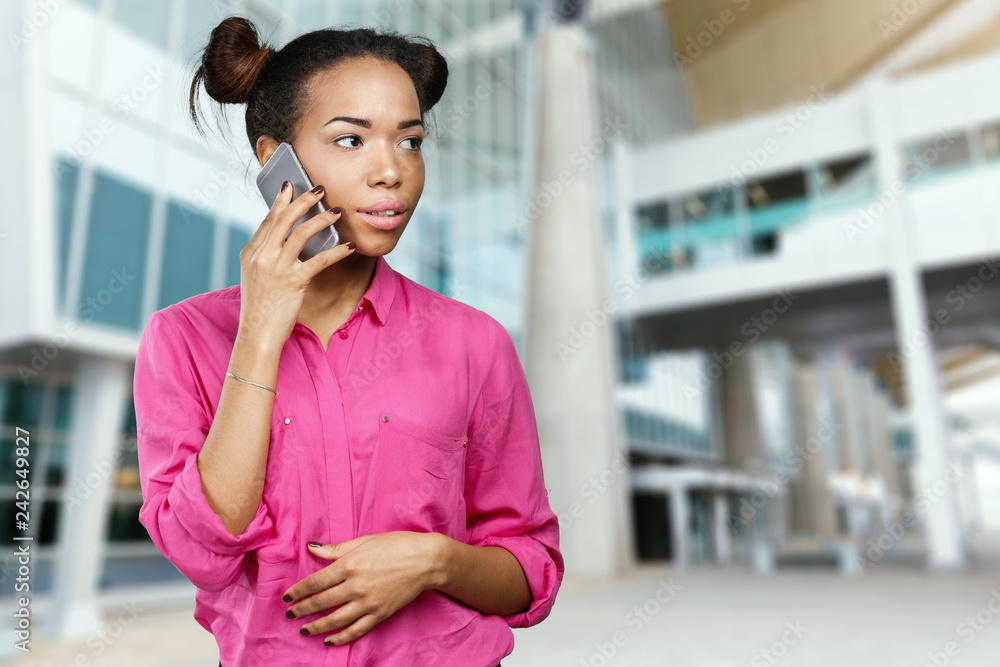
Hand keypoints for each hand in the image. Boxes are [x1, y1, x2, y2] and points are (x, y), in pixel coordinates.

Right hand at [237, 182, 354, 351]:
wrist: (257, 334)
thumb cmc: (259, 308)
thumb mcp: (253, 277)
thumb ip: (264, 257)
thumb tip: (281, 241)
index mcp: (251, 253)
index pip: (268, 221)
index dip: (281, 202)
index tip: (290, 186)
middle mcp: (262, 257)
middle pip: (284, 219)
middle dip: (303, 200)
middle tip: (319, 188)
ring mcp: (277, 268)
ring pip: (301, 234)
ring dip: (322, 219)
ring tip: (336, 211)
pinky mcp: (294, 282)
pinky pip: (320, 260)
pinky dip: (337, 251)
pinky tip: (350, 246)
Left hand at [282, 531, 442, 645]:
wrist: (427, 560)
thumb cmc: (397, 545)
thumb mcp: (365, 540)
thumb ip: (337, 548)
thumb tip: (312, 548)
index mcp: (350, 564)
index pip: (316, 582)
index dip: (299, 591)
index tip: (288, 597)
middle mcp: (356, 585)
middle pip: (321, 602)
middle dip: (302, 609)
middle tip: (290, 614)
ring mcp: (368, 602)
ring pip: (335, 620)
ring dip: (316, 626)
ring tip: (304, 629)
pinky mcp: (380, 614)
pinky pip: (356, 630)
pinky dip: (340, 637)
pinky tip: (329, 639)